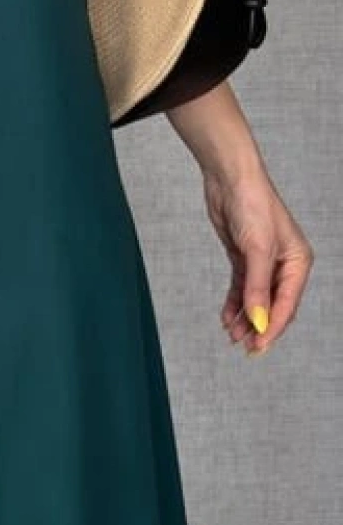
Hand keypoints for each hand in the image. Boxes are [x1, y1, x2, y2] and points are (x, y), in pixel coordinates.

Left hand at [201, 157, 314, 356]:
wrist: (229, 178)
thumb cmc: (252, 204)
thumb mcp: (257, 249)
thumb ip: (257, 287)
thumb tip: (258, 320)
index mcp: (298, 262)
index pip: (286, 304)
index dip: (272, 328)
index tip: (258, 346)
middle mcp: (284, 264)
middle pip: (272, 305)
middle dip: (258, 326)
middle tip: (244, 347)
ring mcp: (263, 261)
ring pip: (255, 299)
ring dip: (244, 318)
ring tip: (231, 335)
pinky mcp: (243, 257)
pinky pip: (242, 288)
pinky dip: (235, 304)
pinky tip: (227, 317)